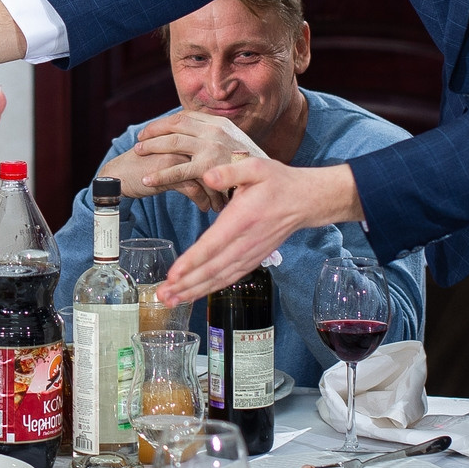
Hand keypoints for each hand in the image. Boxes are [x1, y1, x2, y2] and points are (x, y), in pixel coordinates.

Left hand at [133, 111, 265, 210]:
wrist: (276, 182)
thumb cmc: (256, 168)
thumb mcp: (238, 145)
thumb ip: (219, 140)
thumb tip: (201, 138)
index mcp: (221, 124)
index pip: (185, 116)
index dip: (165, 123)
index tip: (151, 129)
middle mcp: (215, 131)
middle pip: (175, 126)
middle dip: (153, 132)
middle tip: (138, 141)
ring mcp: (211, 148)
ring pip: (172, 143)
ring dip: (151, 147)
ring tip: (137, 154)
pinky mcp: (208, 168)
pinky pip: (177, 170)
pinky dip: (159, 175)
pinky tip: (147, 180)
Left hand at [156, 158, 361, 304]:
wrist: (305, 201)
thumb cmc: (278, 182)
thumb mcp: (256, 167)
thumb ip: (231, 172)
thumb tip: (209, 176)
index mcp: (242, 219)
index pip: (214, 244)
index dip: (193, 261)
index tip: (174, 274)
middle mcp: (246, 242)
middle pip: (213, 268)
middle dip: (186, 284)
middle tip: (163, 295)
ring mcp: (250, 254)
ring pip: (219, 277)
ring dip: (194, 291)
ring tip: (171, 300)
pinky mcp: (252, 259)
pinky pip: (229, 278)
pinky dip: (210, 289)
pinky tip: (193, 294)